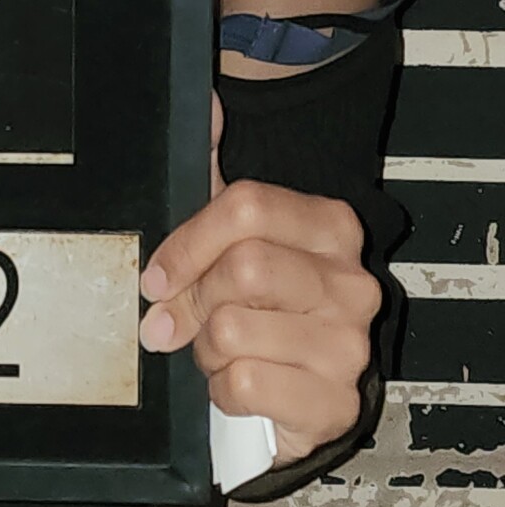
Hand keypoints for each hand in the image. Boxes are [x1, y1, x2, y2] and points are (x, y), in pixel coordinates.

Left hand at [138, 90, 380, 469]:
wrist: (294, 395)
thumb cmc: (259, 307)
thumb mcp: (233, 233)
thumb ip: (214, 163)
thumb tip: (206, 102)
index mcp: (329, 226)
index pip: (247, 208)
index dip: (187, 242)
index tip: (157, 274)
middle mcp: (350, 282)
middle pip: (242, 269)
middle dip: (193, 299)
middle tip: (178, 319)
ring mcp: (350, 345)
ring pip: (235, 331)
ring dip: (206, 348)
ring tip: (218, 350)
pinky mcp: (336, 403)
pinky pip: (246, 384)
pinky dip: (222, 389)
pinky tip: (236, 382)